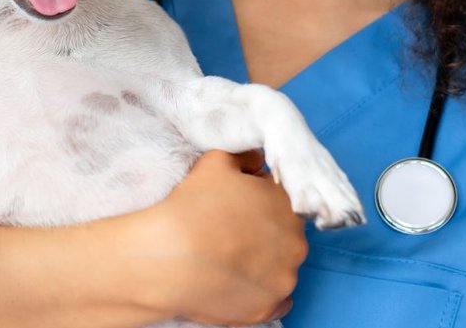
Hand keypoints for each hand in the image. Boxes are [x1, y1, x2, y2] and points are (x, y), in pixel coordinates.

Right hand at [136, 149, 304, 324]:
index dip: (256, 203)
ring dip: (263, 264)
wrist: (169, 257)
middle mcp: (296, 245)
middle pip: (284, 237)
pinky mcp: (267, 309)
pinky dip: (261, 292)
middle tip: (230, 234)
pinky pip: (276, 301)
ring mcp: (283, 280)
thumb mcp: (217, 161)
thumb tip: (257, 160)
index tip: (235, 209)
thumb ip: (246, 156)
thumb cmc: (192, 207)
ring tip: (229, 260)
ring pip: (280, 269)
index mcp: (288, 206)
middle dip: (263, 234)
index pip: (280, 201)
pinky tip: (239, 283)